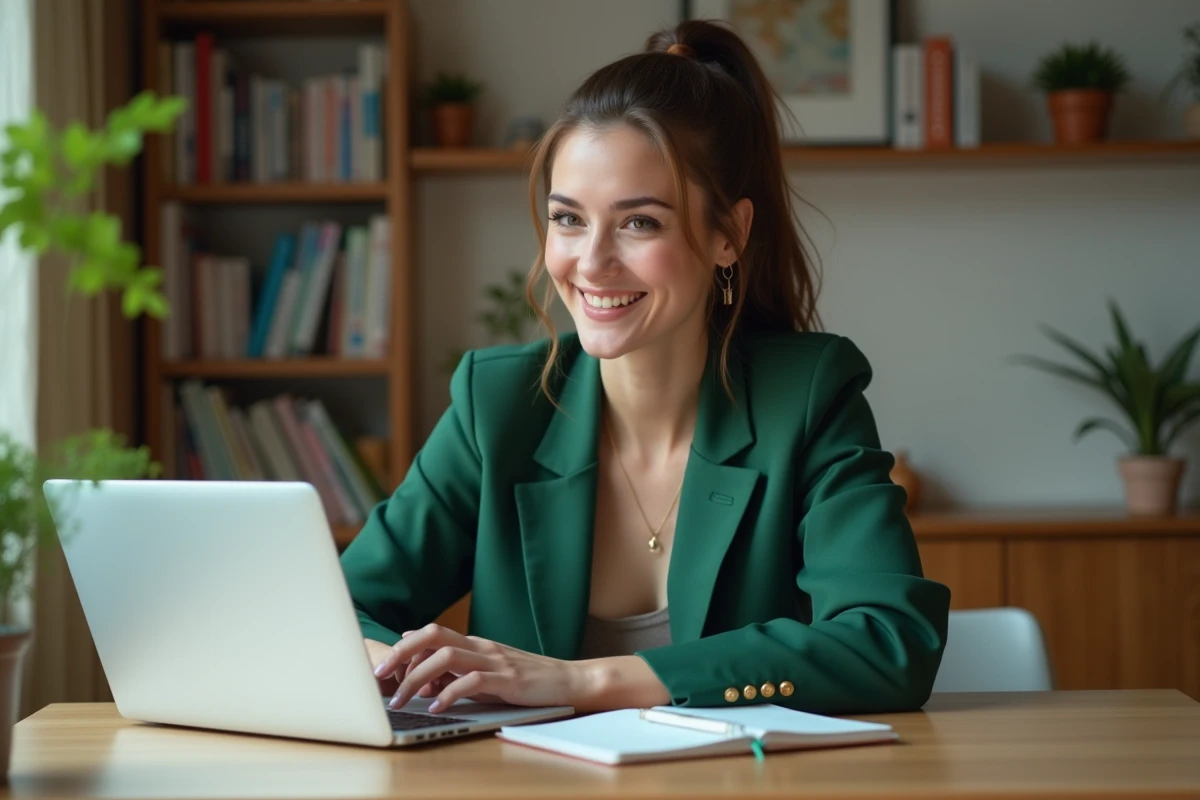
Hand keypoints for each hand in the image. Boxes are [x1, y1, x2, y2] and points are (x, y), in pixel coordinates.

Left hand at [373, 623, 583, 712]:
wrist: (569, 680)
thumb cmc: (527, 681)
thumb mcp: (488, 674)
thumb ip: (459, 671)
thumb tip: (422, 674)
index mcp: (475, 643)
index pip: (431, 633)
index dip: (403, 648)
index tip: (383, 669)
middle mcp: (481, 646)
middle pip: (432, 636)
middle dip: (400, 654)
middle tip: (377, 677)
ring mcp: (495, 660)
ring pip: (445, 657)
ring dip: (416, 678)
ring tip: (401, 700)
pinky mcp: (507, 679)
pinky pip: (471, 681)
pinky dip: (448, 693)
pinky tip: (436, 708)